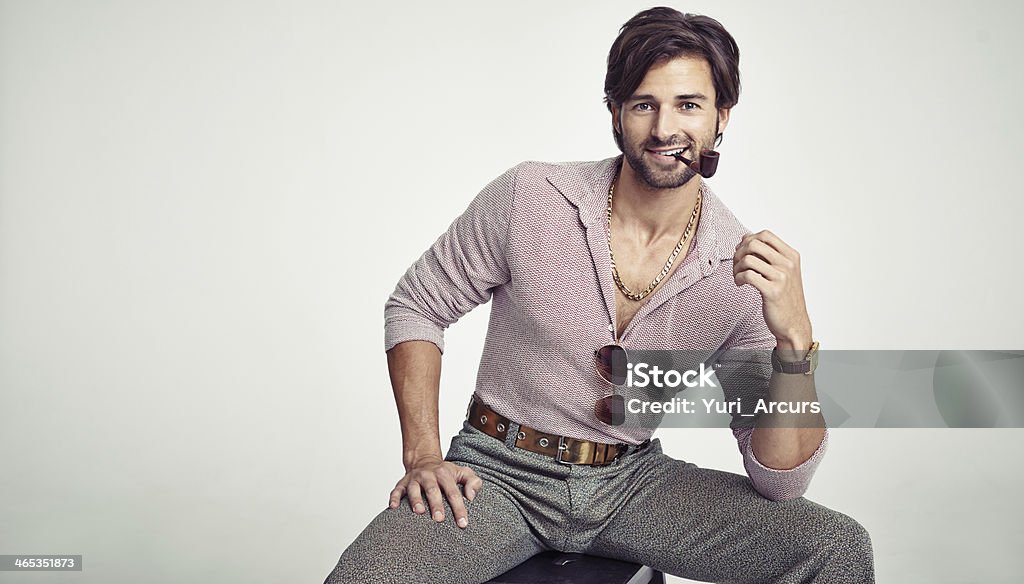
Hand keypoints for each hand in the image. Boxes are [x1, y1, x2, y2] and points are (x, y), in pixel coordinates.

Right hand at [388, 455, 482, 528]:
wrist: (424, 460)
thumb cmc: (446, 473)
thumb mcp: (463, 472)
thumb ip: (473, 482)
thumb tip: (471, 497)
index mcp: (444, 474)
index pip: (453, 493)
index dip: (459, 508)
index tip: (463, 523)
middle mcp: (428, 475)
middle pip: (432, 490)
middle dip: (436, 504)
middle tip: (439, 519)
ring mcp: (414, 479)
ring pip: (413, 489)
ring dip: (415, 500)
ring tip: (419, 511)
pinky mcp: (402, 483)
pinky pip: (396, 490)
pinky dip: (394, 497)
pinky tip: (393, 507)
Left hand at [733, 230, 811, 351]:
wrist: (794, 323)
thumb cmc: (785, 297)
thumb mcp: (783, 271)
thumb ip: (768, 255)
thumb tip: (745, 237)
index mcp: (792, 256)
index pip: (765, 235)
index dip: (748, 240)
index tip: (742, 252)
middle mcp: (788, 264)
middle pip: (754, 243)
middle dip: (739, 253)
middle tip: (737, 265)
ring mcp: (782, 277)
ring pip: (748, 259)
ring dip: (736, 267)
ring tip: (738, 276)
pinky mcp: (772, 291)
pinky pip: (747, 275)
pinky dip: (737, 278)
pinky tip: (740, 284)